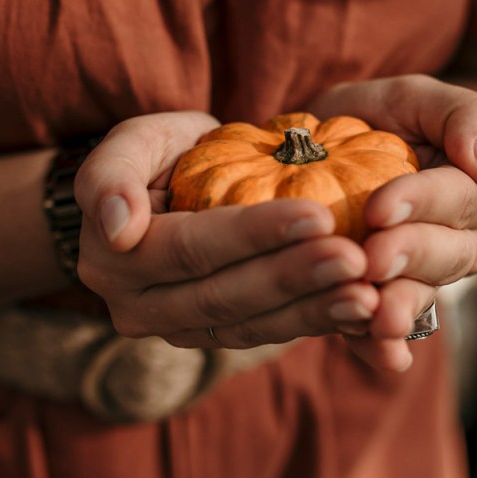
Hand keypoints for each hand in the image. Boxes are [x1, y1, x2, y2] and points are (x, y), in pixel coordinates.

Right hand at [74, 112, 380, 349]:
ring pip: (253, 325)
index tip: (320, 215)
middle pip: (227, 295)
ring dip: (314, 310)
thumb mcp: (129, 144)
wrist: (169, 185)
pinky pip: (271, 333)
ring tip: (368, 294)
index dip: (255, 234)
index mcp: (118, 260)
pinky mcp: (222, 332)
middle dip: (295, 277)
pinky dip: (318, 323)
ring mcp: (183, 328)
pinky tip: (363, 312)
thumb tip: (117, 227)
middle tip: (356, 259)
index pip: (193, 249)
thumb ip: (109, 175)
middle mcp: (143, 308)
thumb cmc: (154, 154)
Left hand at [311, 74, 476, 370]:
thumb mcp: (419, 97)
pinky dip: (382, 347)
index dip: (422, 203)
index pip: (458, 197)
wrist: (348, 144)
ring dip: (402, 309)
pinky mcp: (390, 298)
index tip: (379, 208)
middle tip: (372, 261)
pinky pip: (392, 329)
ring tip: (376, 321)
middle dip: (409, 257)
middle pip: (446, 254)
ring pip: (424, 295)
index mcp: (473, 188)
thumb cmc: (391, 115)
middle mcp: (460, 238)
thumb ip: (468, 117)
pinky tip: (374, 358)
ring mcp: (426, 275)